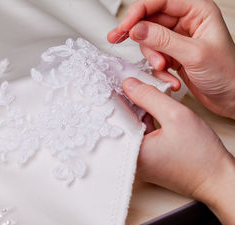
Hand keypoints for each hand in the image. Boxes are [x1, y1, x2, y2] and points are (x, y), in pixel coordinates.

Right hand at [109, 0, 234, 118]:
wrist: (232, 97)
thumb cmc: (227, 73)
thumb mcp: (194, 54)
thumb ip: (163, 40)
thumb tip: (137, 29)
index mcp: (197, 11)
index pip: (159, 2)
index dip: (138, 12)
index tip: (124, 27)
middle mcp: (186, 21)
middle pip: (150, 20)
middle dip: (140, 36)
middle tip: (117, 39)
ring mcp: (178, 39)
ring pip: (149, 40)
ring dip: (151, 56)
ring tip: (163, 67)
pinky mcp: (173, 54)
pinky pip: (153, 55)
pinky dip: (156, 67)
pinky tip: (168, 76)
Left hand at [123, 77, 234, 224]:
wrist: (217, 179)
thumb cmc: (200, 156)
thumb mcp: (176, 116)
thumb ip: (150, 97)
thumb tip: (129, 84)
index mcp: (129, 152)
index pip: (114, 118)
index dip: (117, 96)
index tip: (121, 81)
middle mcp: (128, 159)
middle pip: (120, 122)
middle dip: (127, 102)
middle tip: (133, 85)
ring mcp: (137, 160)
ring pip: (130, 127)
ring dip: (137, 111)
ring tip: (144, 95)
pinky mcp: (146, 159)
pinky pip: (138, 134)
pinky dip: (144, 121)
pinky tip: (151, 109)